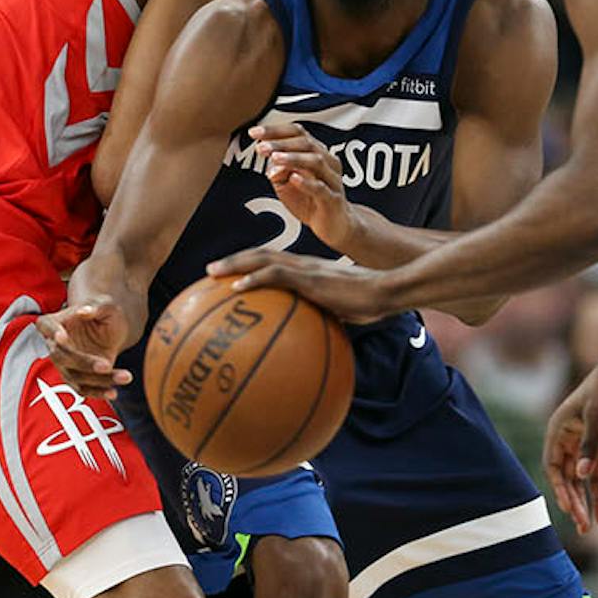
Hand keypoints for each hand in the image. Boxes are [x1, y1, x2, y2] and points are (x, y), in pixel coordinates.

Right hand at [37, 295, 135, 398]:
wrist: (112, 328)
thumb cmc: (105, 311)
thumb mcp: (105, 305)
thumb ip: (95, 306)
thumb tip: (84, 310)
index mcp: (56, 322)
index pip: (47, 326)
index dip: (52, 332)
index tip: (62, 336)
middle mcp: (56, 344)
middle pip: (61, 357)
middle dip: (83, 363)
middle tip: (106, 365)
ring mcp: (65, 363)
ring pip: (74, 377)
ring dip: (98, 381)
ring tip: (125, 376)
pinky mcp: (77, 377)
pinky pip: (83, 389)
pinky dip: (98, 392)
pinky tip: (114, 393)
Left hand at [205, 249, 397, 323]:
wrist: (387, 292)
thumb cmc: (370, 304)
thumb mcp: (343, 313)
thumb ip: (326, 320)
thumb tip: (316, 342)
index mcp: (309, 271)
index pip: (275, 262)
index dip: (251, 265)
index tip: (230, 275)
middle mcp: (303, 264)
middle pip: (261, 255)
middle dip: (234, 261)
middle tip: (210, 270)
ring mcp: (306, 269)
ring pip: (263, 258)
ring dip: (235, 264)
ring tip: (212, 272)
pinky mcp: (311, 278)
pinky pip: (277, 275)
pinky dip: (254, 279)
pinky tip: (237, 288)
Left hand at [252, 122, 354, 249]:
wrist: (335, 226)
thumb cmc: (310, 200)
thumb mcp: (286, 185)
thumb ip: (277, 172)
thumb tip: (271, 161)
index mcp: (317, 153)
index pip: (298, 133)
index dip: (276, 130)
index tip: (253, 133)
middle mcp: (328, 162)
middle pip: (306, 143)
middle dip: (281, 143)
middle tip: (260, 147)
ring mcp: (332, 180)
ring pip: (316, 162)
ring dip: (293, 158)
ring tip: (275, 157)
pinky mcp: (333, 200)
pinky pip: (321, 188)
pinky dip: (307, 182)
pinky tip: (293, 178)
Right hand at [544, 354, 597, 531]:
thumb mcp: (597, 417)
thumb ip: (589, 448)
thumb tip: (582, 476)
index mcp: (558, 430)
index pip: (553, 466)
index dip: (559, 488)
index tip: (567, 506)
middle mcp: (568, 440)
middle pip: (565, 478)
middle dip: (571, 501)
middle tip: (580, 525)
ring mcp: (584, 446)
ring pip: (579, 481)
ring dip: (582, 502)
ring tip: (587, 528)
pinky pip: (596, 476)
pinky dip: (597, 495)